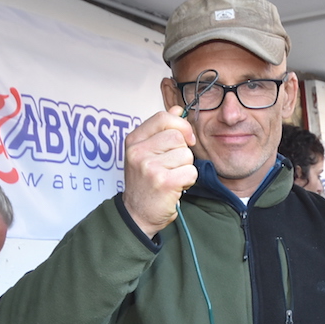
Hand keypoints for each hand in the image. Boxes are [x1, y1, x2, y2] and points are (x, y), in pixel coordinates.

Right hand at [122, 107, 196, 237]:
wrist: (137, 214)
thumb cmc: (145, 183)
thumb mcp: (147, 152)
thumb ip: (162, 130)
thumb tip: (177, 109)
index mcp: (134, 140)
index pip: (163, 117)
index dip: (180, 125)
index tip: (186, 138)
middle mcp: (138, 151)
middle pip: (178, 137)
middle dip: (183, 152)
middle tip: (172, 167)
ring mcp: (149, 166)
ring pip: (186, 155)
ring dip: (186, 168)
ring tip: (172, 177)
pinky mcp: (163, 181)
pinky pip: (191, 171)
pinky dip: (188, 181)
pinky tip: (176, 187)